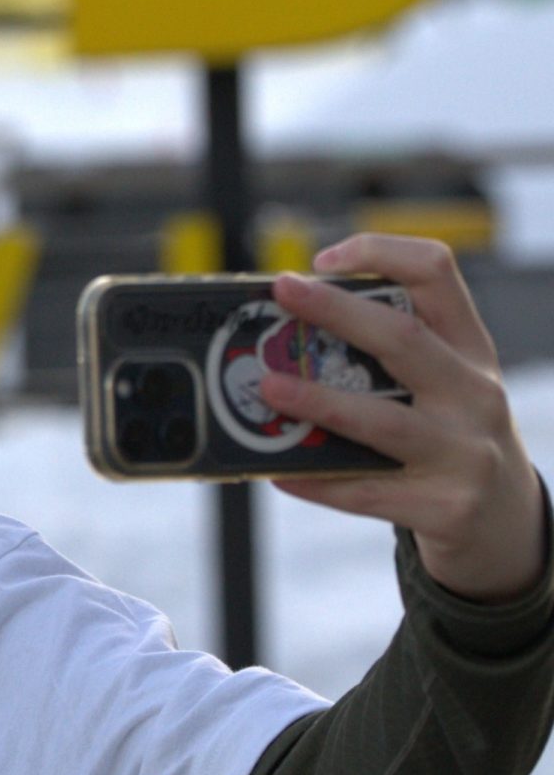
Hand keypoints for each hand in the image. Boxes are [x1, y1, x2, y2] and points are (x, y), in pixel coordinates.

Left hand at [260, 234, 545, 602]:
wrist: (508, 521)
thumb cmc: (453, 437)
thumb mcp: (445, 386)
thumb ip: (388, 358)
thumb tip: (285, 342)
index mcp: (471, 349)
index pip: (437, 274)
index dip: (379, 253)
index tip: (322, 260)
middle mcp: (475, 392)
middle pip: (403, 337)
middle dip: (336, 311)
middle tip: (282, 293)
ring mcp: (465, 451)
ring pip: (383, 421)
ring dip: (318, 402)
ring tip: (268, 388)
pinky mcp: (447, 506)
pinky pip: (367, 491)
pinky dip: (318, 481)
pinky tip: (278, 471)